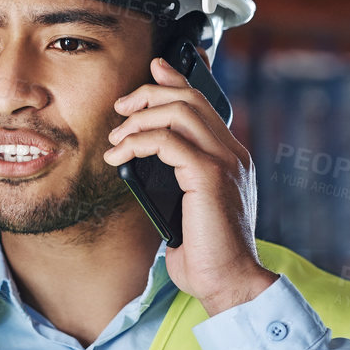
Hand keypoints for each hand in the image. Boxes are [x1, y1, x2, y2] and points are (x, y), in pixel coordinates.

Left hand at [104, 56, 277, 313]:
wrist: (229, 282)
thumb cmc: (205, 252)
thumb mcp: (186, 206)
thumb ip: (176, 178)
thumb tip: (145, 158)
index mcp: (231, 157)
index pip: (205, 104)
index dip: (178, 80)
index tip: (154, 68)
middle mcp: (233, 153)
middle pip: (190, 99)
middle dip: (149, 94)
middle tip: (121, 109)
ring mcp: (225, 162)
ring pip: (179, 112)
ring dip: (139, 119)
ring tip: (117, 139)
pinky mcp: (209, 176)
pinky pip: (168, 141)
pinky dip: (138, 143)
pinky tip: (120, 156)